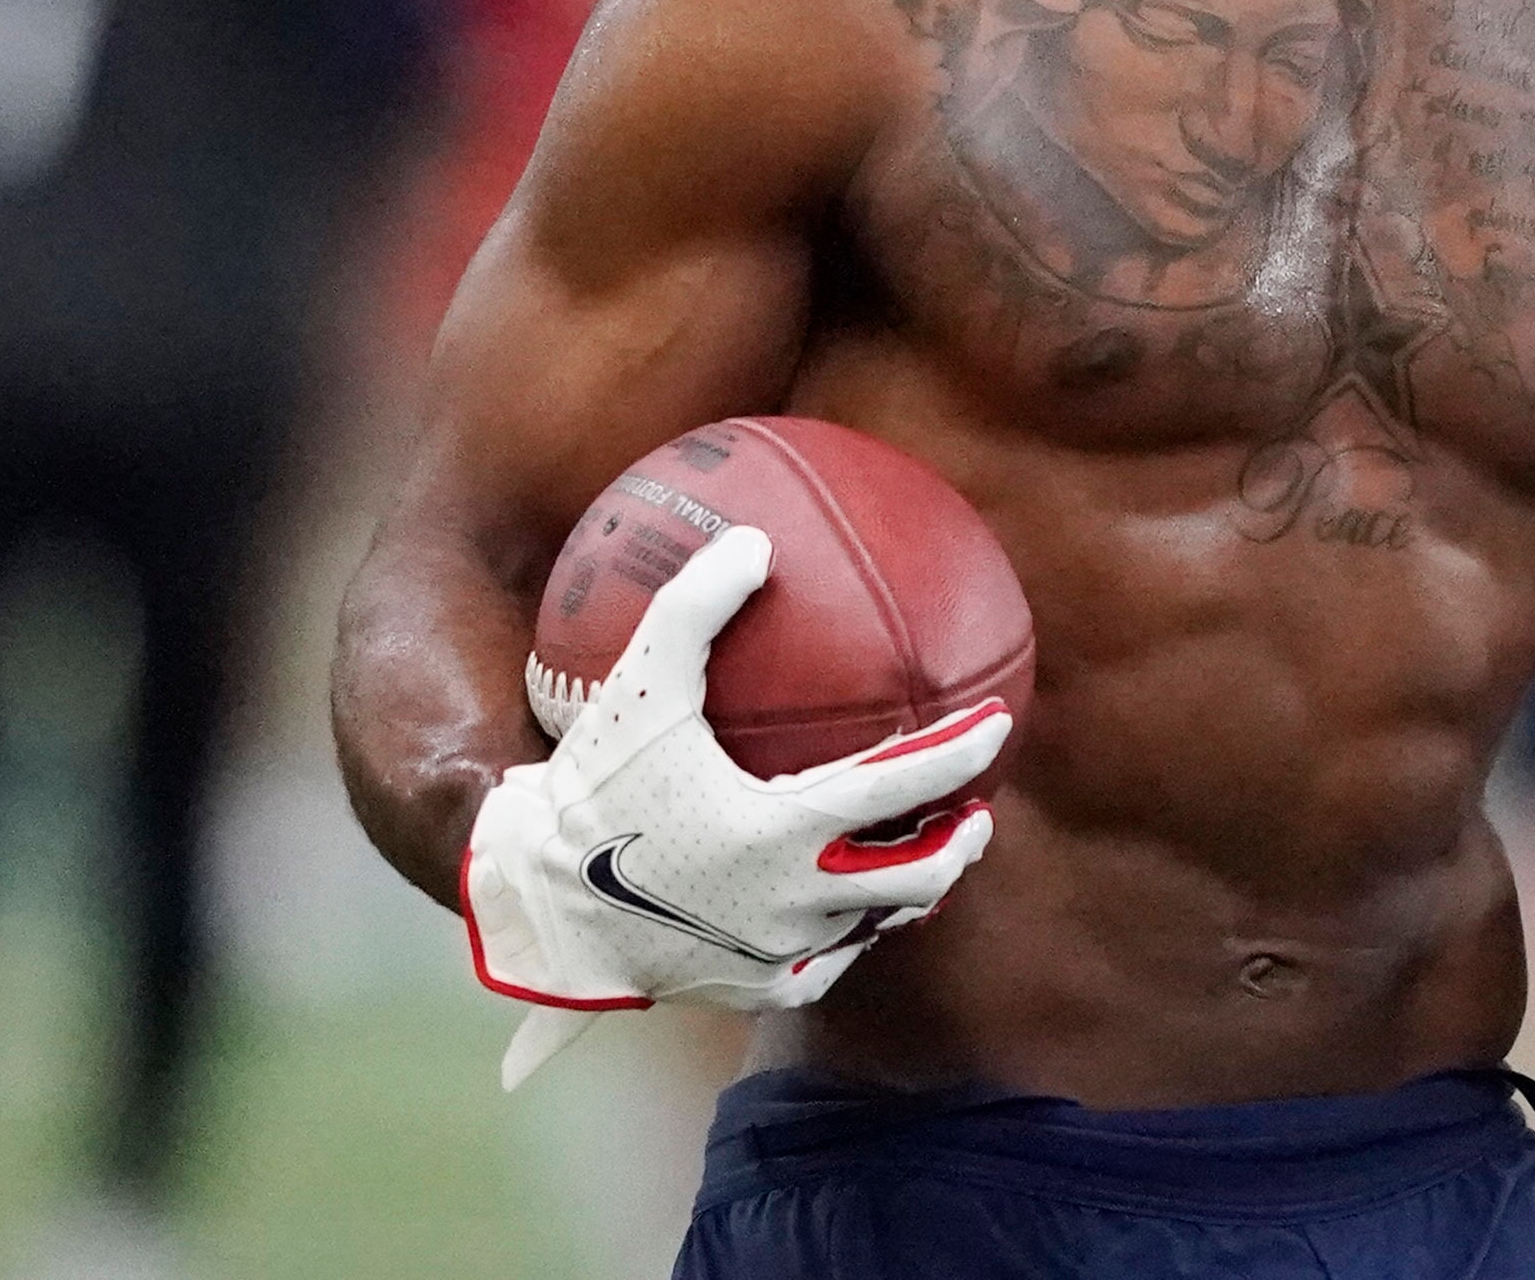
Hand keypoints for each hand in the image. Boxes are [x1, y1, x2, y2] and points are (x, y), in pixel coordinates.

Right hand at [462, 524, 1009, 1087]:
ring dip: (909, 889)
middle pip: (917, 877)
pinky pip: (826, 964)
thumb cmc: (590, 789)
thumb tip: (754, 541)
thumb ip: (694, 610)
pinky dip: (847, 933)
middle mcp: (794, 903)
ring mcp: (780, 955)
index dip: (959, 754)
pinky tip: (847, 910)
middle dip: (960, 841)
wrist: (534, 909)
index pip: (900, 788)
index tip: (999, 723)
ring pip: (875, 924)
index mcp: (781, 831)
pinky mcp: (757, 993)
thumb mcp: (637, 690)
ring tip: (924, 855)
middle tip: (976, 809)